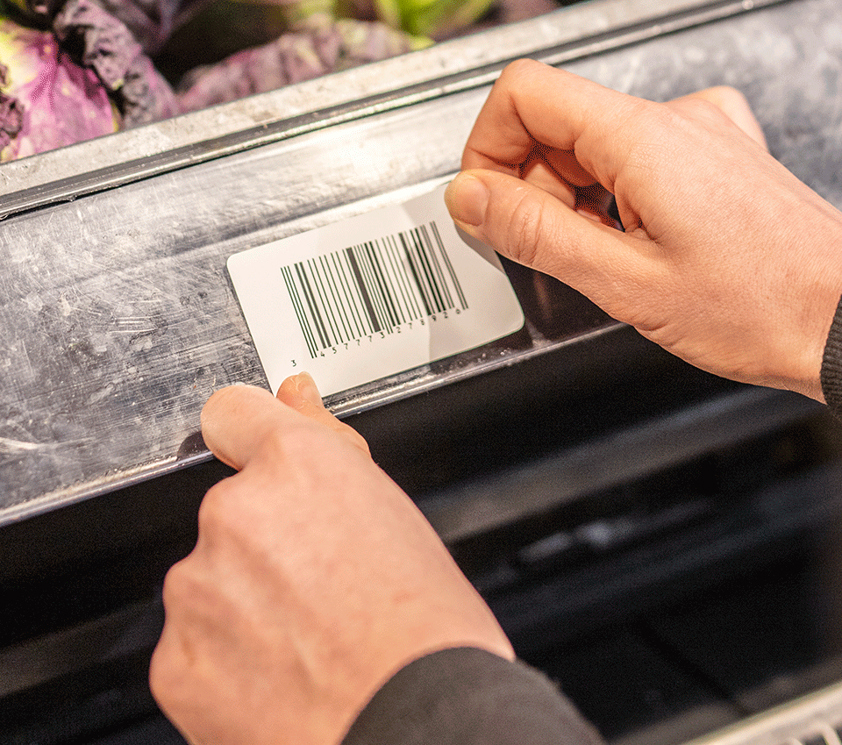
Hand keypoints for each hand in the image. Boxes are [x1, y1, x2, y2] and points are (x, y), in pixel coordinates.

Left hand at [149, 374, 511, 744]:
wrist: (414, 722)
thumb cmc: (423, 626)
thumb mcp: (390, 511)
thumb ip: (329, 444)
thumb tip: (295, 396)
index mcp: (294, 465)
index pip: (233, 412)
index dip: (248, 435)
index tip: (252, 453)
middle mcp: (234, 514)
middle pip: (232, 507)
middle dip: (266, 537)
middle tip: (319, 580)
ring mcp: (198, 587)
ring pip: (211, 574)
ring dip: (243, 596)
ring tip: (306, 633)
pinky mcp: (176, 657)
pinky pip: (193, 638)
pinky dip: (224, 653)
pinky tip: (277, 670)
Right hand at [445, 59, 841, 400]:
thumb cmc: (760, 307)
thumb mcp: (625, 282)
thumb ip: (535, 234)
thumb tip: (470, 198)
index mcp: (644, 138)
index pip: (524, 92)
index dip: (488, 146)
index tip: (486, 200)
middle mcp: (674, 119)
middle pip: (554, 124)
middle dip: (531, 188)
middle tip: (552, 249)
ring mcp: (697, 134)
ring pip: (589, 144)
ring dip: (572, 201)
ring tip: (605, 257)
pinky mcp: (710, 156)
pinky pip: (631, 158)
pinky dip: (609, 198)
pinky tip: (632, 243)